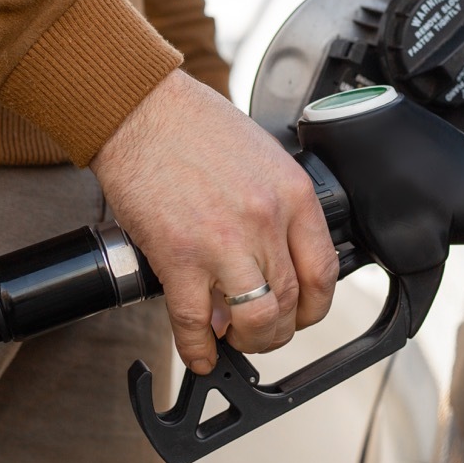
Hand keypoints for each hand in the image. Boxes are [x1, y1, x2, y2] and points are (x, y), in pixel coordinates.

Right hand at [90, 70, 337, 373]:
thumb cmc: (192, 125)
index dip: (315, 305)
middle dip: (280, 329)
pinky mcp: (179, 256)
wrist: (139, 108)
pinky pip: (196, 322)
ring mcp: (224, 241)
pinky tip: (199, 354)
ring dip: (249, 341)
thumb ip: (274, 208)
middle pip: (294, 302)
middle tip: (264, 330)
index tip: (302, 312)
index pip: (324, 270)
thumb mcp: (261, 157)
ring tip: (234, 338)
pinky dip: (199, 349)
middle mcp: (266, 220)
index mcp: (292, 193)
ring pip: (258, 319)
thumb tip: (271, 258)